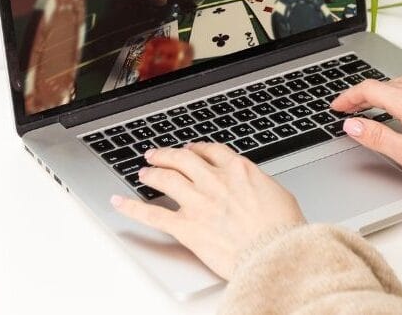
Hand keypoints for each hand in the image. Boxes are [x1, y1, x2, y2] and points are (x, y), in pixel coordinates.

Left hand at [111, 143, 305, 279]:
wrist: (274, 252)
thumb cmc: (282, 229)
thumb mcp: (277, 193)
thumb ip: (257, 184)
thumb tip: (252, 186)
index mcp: (238, 170)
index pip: (210, 151)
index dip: (196, 148)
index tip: (191, 150)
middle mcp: (214, 181)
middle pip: (182, 159)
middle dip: (167, 155)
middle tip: (156, 154)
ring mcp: (198, 203)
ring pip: (165, 179)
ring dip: (152, 173)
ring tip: (144, 172)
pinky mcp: (186, 227)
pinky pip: (152, 214)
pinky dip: (131, 207)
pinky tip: (119, 202)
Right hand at [330, 75, 401, 184]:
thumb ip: (377, 137)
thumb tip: (353, 124)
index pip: (370, 90)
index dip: (349, 97)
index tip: (337, 107)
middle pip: (384, 84)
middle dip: (362, 95)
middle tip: (349, 109)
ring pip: (401, 82)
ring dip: (382, 90)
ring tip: (372, 104)